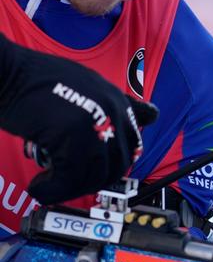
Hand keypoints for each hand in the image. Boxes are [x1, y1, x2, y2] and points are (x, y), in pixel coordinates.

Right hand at [0, 35, 157, 202]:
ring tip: (48, 186)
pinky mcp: (73, 137)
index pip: (132, 145)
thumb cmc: (35, 79)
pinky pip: (69, 178)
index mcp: (117, 101)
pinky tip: (38, 189)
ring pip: (93, 176)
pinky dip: (52, 191)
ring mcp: (95, 124)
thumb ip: (108, 107)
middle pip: (115, 166)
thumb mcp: (83, 86)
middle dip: (90, 182)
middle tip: (67, 184)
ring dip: (70, 189)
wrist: (6, 71)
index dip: (112, 166)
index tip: (95, 175)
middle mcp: (113, 112)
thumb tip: (149, 116)